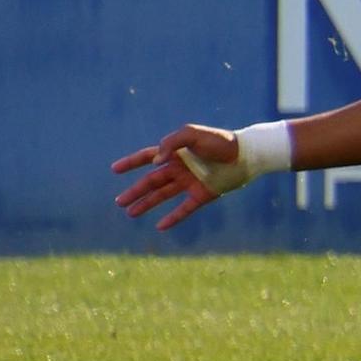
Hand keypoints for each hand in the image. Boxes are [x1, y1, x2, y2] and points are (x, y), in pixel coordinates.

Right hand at [110, 124, 244, 230]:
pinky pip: (184, 208)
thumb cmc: (220, 141)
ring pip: (163, 195)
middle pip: (152, 181)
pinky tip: (160, 226)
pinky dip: (172, 218)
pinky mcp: (203, 194)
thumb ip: (171, 143)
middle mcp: (181, 168)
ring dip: (147, 204)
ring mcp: (191, 182)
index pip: (148, 157)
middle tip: (119, 202)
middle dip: (135, 191)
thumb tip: (154, 162)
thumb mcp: (192, 134)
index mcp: (176, 152)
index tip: (114, 169)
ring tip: (131, 213)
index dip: (131, 163)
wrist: (246, 154)